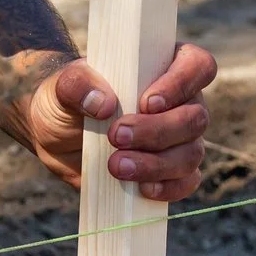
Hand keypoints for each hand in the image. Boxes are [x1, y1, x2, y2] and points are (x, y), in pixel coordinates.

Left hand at [21, 44, 217, 200]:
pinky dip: (168, 187)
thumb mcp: (63, 84)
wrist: (57, 135)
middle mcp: (182, 101)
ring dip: (157, 164)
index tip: (146, 102)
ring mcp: (180, 139)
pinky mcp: (169, 170)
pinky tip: (142, 189)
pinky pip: (186, 181)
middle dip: (157, 131)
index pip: (197, 66)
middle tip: (117, 136)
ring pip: (191, 153)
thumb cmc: (68, 99)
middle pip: (195, 117)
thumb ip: (78, 84)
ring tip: (117, 166)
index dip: (181, 84)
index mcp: (166, 66)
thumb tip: (104, 104)